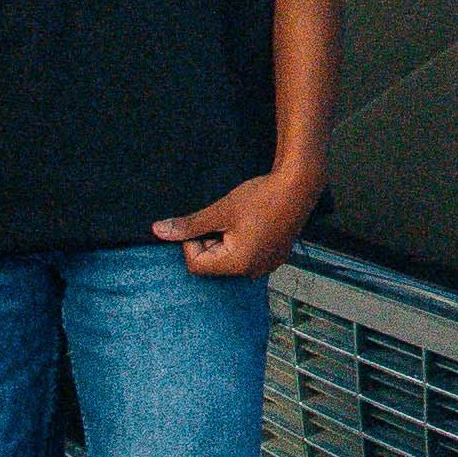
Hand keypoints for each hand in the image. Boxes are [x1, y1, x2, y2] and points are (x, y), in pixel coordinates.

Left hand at [155, 162, 324, 283]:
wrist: (299, 185)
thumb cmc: (260, 197)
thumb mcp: (220, 211)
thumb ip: (189, 225)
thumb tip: (158, 231)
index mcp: (238, 264)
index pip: (196, 265)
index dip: (192, 242)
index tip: (206, 222)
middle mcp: (253, 271)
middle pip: (213, 264)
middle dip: (210, 242)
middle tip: (222, 219)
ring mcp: (267, 265)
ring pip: (230, 260)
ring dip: (225, 242)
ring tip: (239, 220)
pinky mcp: (275, 257)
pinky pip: (247, 257)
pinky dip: (241, 243)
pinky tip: (251, 224)